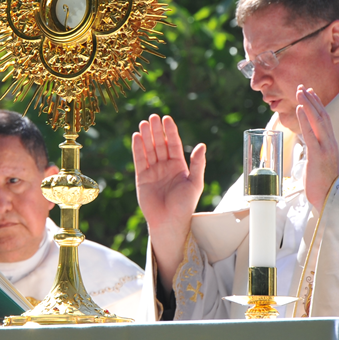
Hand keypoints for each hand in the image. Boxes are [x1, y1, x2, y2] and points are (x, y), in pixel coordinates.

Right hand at [132, 114, 205, 290]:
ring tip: (143, 124)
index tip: (167, 119)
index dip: (170, 132)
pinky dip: (137, 149)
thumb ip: (198, 164)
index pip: (174, 144)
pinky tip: (136, 137)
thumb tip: (201, 145)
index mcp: (179, 166)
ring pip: (149, 150)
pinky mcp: (142, 178)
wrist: (169, 222)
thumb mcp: (195, 183)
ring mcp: (153, 171)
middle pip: (160, 144)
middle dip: (156, 131)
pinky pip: (139, 160)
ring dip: (146, 137)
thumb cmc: (185, 205)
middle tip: (153, 117)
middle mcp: (165, 166)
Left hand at [296, 86, 338, 211]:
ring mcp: (325, 149)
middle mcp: (330, 143)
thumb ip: (315, 149)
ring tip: (300, 92)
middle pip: (322, 116)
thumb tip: (307, 141)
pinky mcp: (318, 156)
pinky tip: (299, 109)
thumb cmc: (322, 183)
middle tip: (302, 86)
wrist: (329, 199)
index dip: (318, 105)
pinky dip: (304, 120)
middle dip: (312, 100)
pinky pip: (310, 134)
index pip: (325, 119)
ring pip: (318, 121)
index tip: (310, 92)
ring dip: (308, 104)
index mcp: (331, 144)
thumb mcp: (319, 161)